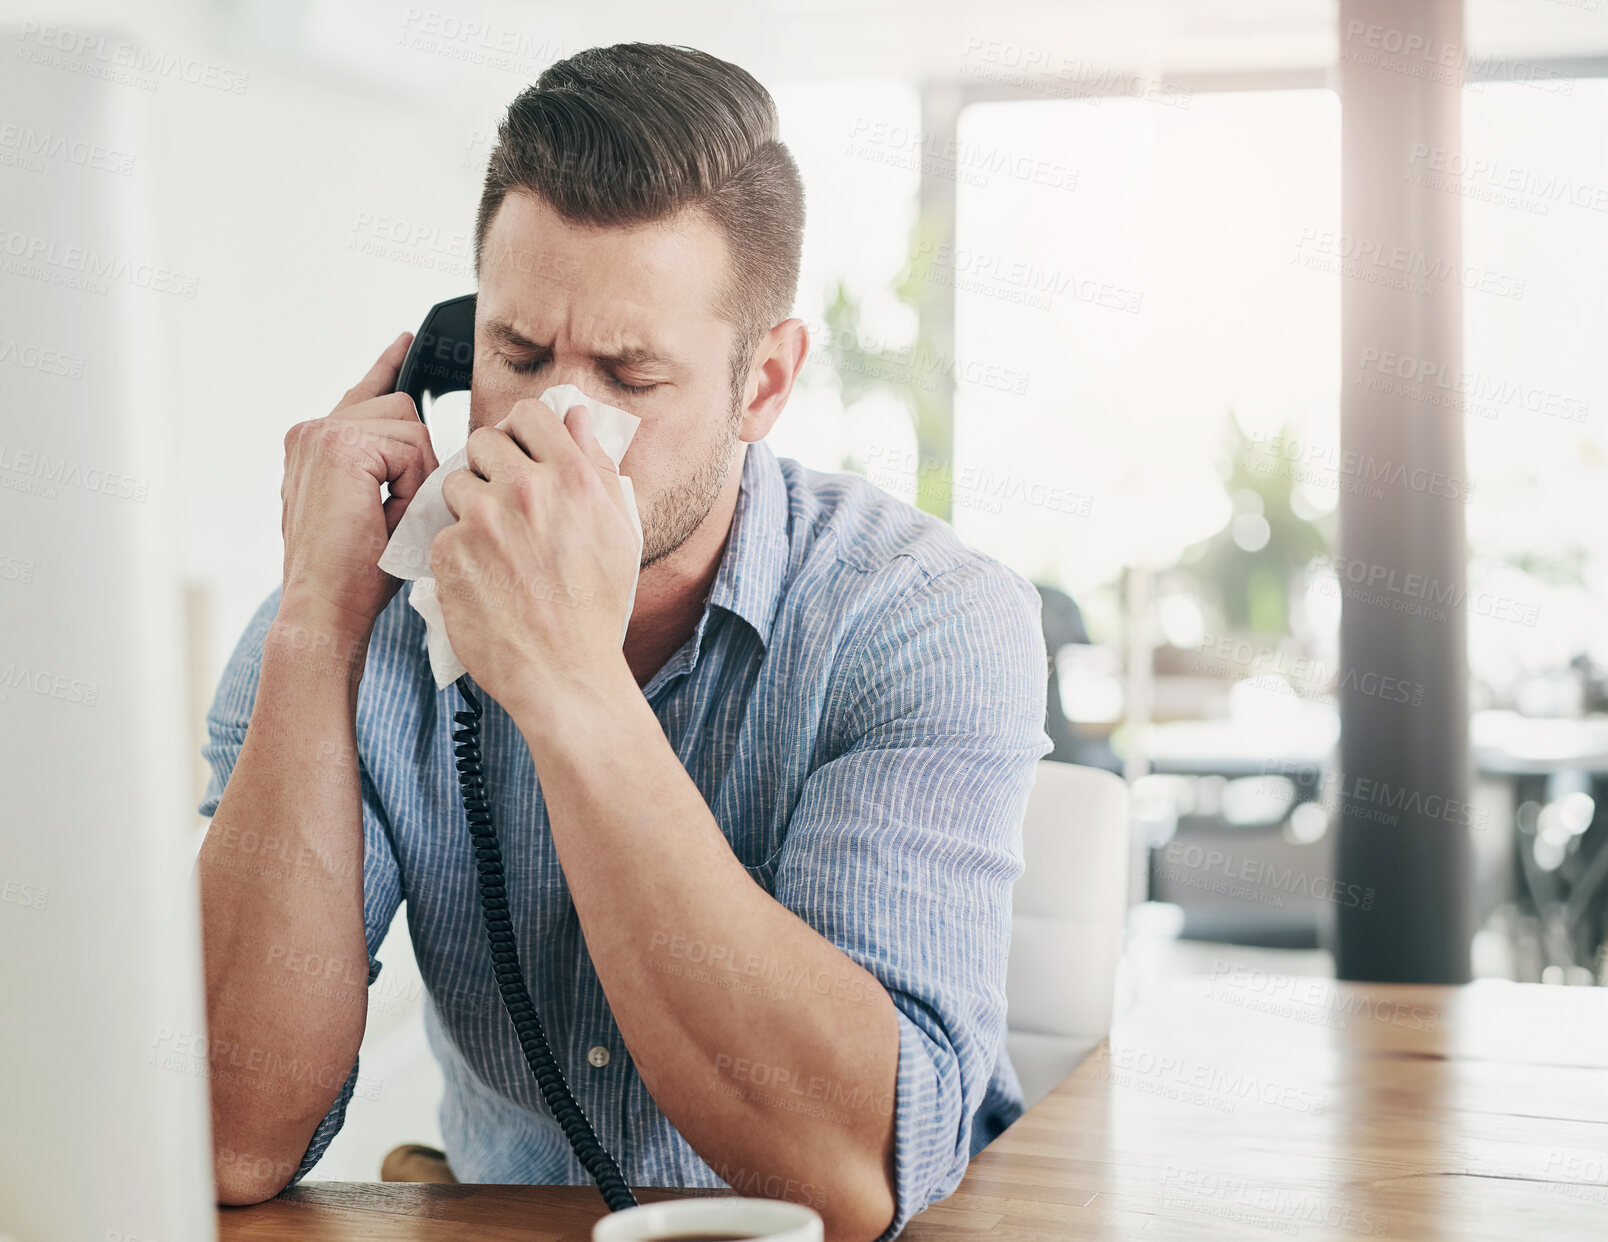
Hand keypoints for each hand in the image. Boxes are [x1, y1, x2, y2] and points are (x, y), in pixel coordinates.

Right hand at [279, 332, 439, 642]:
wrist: (324, 606)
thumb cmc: (354, 575)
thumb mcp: (379, 508)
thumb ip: (392, 467)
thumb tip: (433, 447)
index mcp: (315, 443)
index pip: (364, 393)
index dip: (387, 366)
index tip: (407, 338)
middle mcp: (312, 431)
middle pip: (403, 409)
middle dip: (416, 461)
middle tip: (394, 510)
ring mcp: (321, 433)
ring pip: (411, 427)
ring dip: (415, 477)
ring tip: (386, 517)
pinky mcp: (340, 444)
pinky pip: (410, 448)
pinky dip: (411, 486)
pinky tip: (384, 514)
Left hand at [430, 397, 639, 710]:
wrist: (564, 673)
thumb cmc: (597, 607)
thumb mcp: (619, 531)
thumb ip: (598, 466)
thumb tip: (579, 417)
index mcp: (572, 478)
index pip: (530, 413)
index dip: (523, 430)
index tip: (523, 452)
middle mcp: (525, 490)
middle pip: (484, 441)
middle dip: (491, 465)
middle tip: (505, 502)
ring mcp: (482, 520)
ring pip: (457, 482)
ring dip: (469, 505)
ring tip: (494, 544)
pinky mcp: (449, 552)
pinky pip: (443, 530)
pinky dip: (457, 550)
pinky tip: (483, 577)